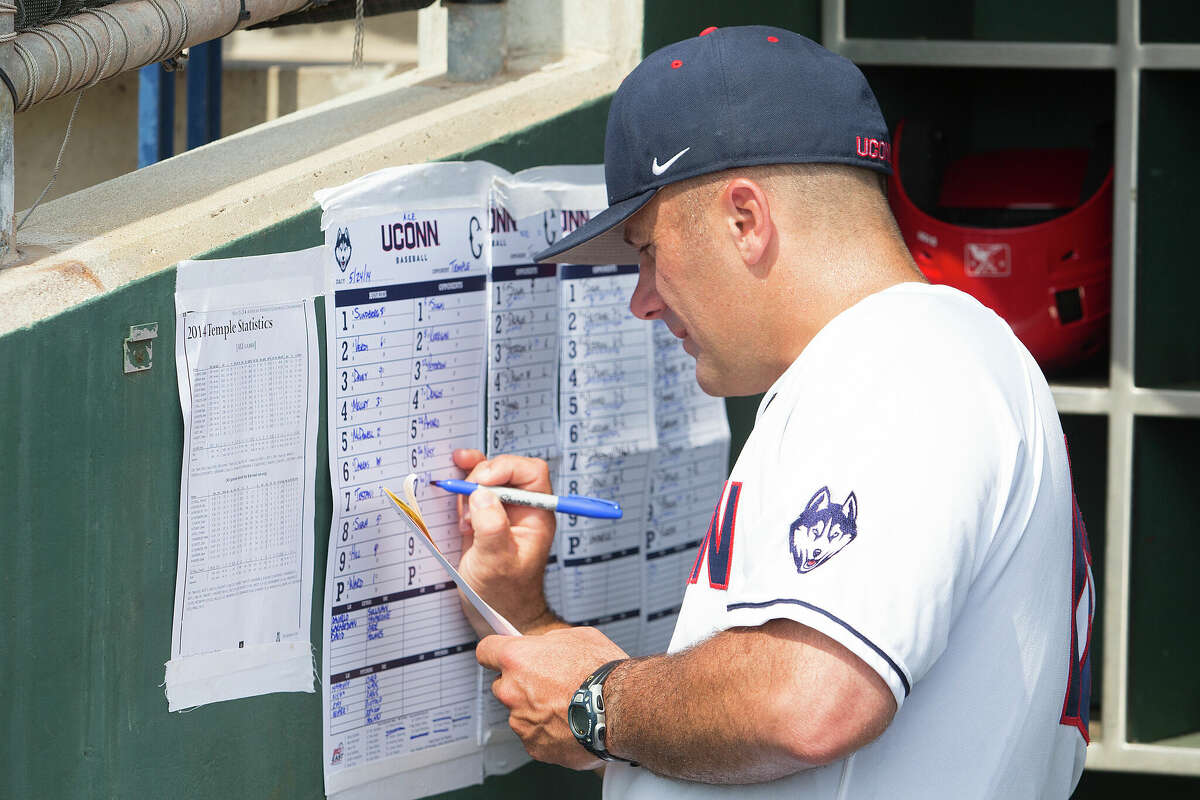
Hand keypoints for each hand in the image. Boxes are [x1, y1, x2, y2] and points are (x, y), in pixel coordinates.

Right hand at [452, 449, 558, 635]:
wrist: (495, 614)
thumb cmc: (504, 595)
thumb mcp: (496, 563)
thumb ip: (491, 527)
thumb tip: (481, 494)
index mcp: (537, 515)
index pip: (531, 472)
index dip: (506, 469)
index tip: (482, 483)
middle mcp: (522, 509)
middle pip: (507, 470)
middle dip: (482, 477)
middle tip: (467, 498)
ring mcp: (502, 512)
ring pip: (488, 478)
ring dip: (469, 485)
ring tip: (464, 517)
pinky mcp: (484, 517)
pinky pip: (474, 492)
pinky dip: (461, 489)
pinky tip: (453, 493)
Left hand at [477, 626, 628, 768]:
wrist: (621, 708)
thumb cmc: (602, 672)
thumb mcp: (575, 637)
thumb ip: (548, 643)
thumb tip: (543, 648)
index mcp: (517, 659)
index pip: (486, 650)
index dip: (495, 651)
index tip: (499, 654)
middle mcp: (512, 691)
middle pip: (504, 685)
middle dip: (521, 683)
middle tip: (550, 683)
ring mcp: (521, 722)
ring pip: (520, 713)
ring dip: (537, 710)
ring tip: (568, 706)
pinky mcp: (535, 747)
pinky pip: (536, 736)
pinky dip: (549, 732)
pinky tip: (572, 723)